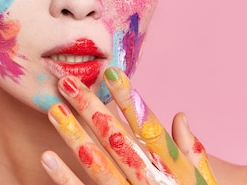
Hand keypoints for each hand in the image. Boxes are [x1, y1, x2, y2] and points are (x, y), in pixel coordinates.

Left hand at [41, 67, 217, 184]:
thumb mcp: (200, 181)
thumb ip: (191, 152)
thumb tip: (180, 116)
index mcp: (172, 168)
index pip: (147, 126)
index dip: (128, 98)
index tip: (110, 72)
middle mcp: (151, 179)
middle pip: (117, 139)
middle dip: (91, 109)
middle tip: (67, 83)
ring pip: (98, 164)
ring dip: (74, 136)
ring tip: (54, 110)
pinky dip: (64, 177)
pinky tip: (47, 157)